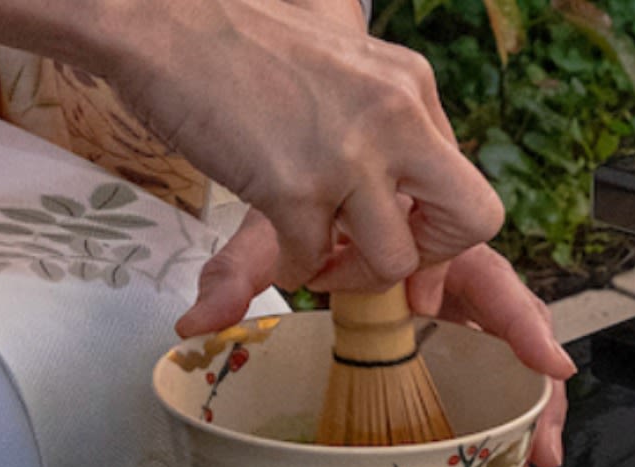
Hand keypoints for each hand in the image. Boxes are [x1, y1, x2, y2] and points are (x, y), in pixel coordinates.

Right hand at [0, 0, 501, 295]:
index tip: (392, 243)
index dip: (434, 228)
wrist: (163, 20)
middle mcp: (397, 116)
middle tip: (372, 260)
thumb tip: (387, 175)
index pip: (463, 179)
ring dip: (348, 274)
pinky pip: (310, 261)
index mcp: (411, 84)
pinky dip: (288, 266)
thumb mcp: (336, 60)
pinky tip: (268, 243)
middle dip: (428, 260)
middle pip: (471, 220)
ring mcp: (348, 154)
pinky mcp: (293, 187)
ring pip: (394, 259)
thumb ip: (374, 109)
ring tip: (309, 257)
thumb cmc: (233, 38)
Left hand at [182, 237, 572, 466]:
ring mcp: (443, 308)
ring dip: (519, 416)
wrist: (294, 184)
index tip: (547, 365)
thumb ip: (236, 271)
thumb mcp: (268, 229)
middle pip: (510, 331)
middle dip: (533, 394)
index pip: (488, 278)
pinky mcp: (431, 333)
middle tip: (538, 451)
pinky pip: (471, 367)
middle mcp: (445, 275)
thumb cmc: (297, 200)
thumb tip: (195, 324)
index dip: (521, 325)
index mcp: (426, 239)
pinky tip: (494, 461)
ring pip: (499, 358)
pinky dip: (487, 411)